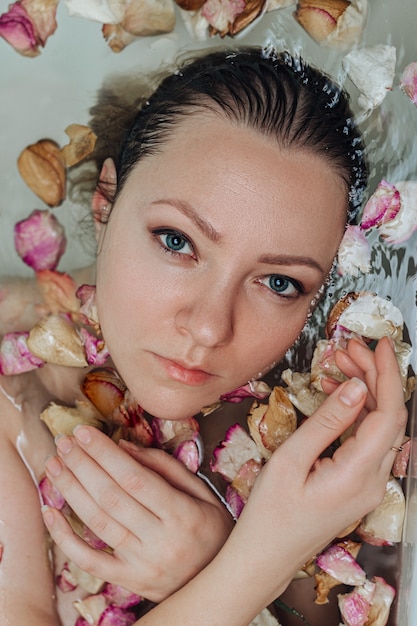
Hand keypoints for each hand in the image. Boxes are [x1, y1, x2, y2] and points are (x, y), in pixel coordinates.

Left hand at [43, 433, 233, 601]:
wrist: (220, 582)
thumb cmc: (213, 531)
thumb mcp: (203, 493)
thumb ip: (166, 467)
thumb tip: (123, 447)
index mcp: (182, 514)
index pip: (135, 478)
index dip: (105, 453)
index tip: (84, 432)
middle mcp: (161, 541)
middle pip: (111, 497)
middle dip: (82, 465)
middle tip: (64, 442)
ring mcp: (142, 565)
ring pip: (97, 523)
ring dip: (70, 490)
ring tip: (54, 465)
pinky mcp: (128, 581)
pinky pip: (89, 560)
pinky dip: (64, 537)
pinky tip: (50, 512)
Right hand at [224, 337, 406, 604]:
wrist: (265, 557)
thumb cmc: (269, 513)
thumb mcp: (291, 460)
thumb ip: (327, 422)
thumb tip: (357, 387)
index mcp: (358, 474)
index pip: (389, 414)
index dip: (386, 375)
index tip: (376, 345)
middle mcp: (373, 480)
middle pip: (389, 418)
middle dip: (374, 376)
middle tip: (348, 348)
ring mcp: (369, 485)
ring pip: (380, 427)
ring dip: (366, 392)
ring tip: (339, 364)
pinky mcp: (358, 485)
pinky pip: (367, 441)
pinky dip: (356, 413)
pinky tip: (336, 395)